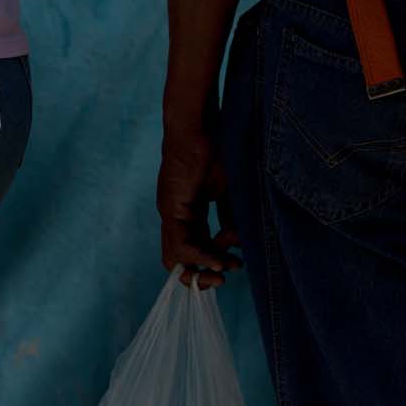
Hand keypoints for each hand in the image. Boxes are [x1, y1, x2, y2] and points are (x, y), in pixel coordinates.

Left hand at [157, 122, 241, 287]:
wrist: (199, 125)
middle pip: (179, 260)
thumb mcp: (228, 190)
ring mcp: (170, 214)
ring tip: (224, 271)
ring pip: (176, 257)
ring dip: (201, 270)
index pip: (192, 249)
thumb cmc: (215, 150)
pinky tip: (218, 259)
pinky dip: (199, 256)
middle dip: (201, 275)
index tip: (231, 266)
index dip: (209, 262)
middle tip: (223, 279)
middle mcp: (175, 217)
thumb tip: (235, 242)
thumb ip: (230, 216)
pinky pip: (181, 244)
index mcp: (188, 214)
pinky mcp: (172, 209)